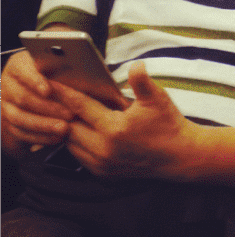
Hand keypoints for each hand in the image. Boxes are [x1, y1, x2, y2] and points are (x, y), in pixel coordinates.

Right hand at [2, 47, 76, 156]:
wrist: (45, 85)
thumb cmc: (59, 71)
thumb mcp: (62, 64)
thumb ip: (65, 68)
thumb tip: (80, 70)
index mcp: (18, 65)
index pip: (23, 71)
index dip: (34, 81)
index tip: (48, 90)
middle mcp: (7, 84)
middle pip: (22, 97)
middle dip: (47, 108)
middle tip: (69, 114)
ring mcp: (5, 104)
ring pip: (19, 117)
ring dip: (43, 125)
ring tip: (64, 128)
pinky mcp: (9, 121)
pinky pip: (19, 132)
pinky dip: (38, 137)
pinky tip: (56, 138)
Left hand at [56, 63, 195, 178]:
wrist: (181, 156)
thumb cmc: (169, 125)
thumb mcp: (158, 99)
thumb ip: (142, 81)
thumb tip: (136, 64)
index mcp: (115, 128)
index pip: (80, 106)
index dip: (64, 93)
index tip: (51, 82)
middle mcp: (104, 149)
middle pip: (68, 126)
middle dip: (60, 111)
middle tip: (53, 97)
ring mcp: (102, 163)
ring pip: (69, 143)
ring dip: (66, 128)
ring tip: (63, 113)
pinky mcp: (103, 173)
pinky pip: (79, 156)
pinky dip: (75, 143)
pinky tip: (79, 131)